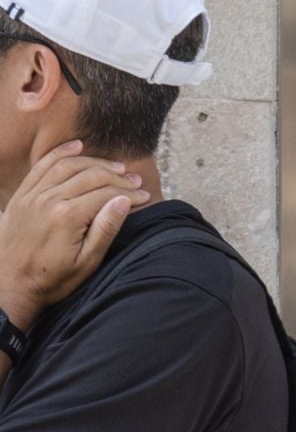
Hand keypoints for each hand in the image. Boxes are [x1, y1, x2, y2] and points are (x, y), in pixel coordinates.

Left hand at [0, 141, 148, 323]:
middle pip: (90, 176)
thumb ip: (106, 229)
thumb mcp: (87, 261)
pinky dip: (61, 153)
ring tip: (115, 167)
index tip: (146, 197)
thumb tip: (124, 201)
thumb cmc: (52, 279)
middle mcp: (49, 200)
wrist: (10, 285)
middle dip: (118, 176)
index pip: (106, 193)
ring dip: (95, 162)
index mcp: (68, 217)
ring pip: (68, 165)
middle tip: (135, 181)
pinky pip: (42, 166)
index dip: (130, 193)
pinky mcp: (22, 196)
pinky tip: (77, 146)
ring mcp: (32, 195)